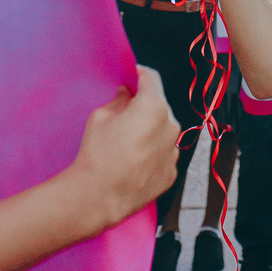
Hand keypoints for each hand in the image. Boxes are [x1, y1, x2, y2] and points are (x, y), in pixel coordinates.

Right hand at [60, 67, 179, 228]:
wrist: (98, 196)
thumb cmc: (97, 153)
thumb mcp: (100, 117)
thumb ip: (119, 100)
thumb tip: (126, 95)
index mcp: (154, 107)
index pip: (152, 78)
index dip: (140, 74)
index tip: (133, 76)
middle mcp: (171, 126)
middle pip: (160, 106)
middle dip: (145, 105)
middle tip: (126, 112)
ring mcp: (173, 152)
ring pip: (164, 131)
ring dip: (151, 130)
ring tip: (128, 142)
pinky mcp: (171, 173)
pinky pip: (164, 154)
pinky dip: (153, 152)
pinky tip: (134, 161)